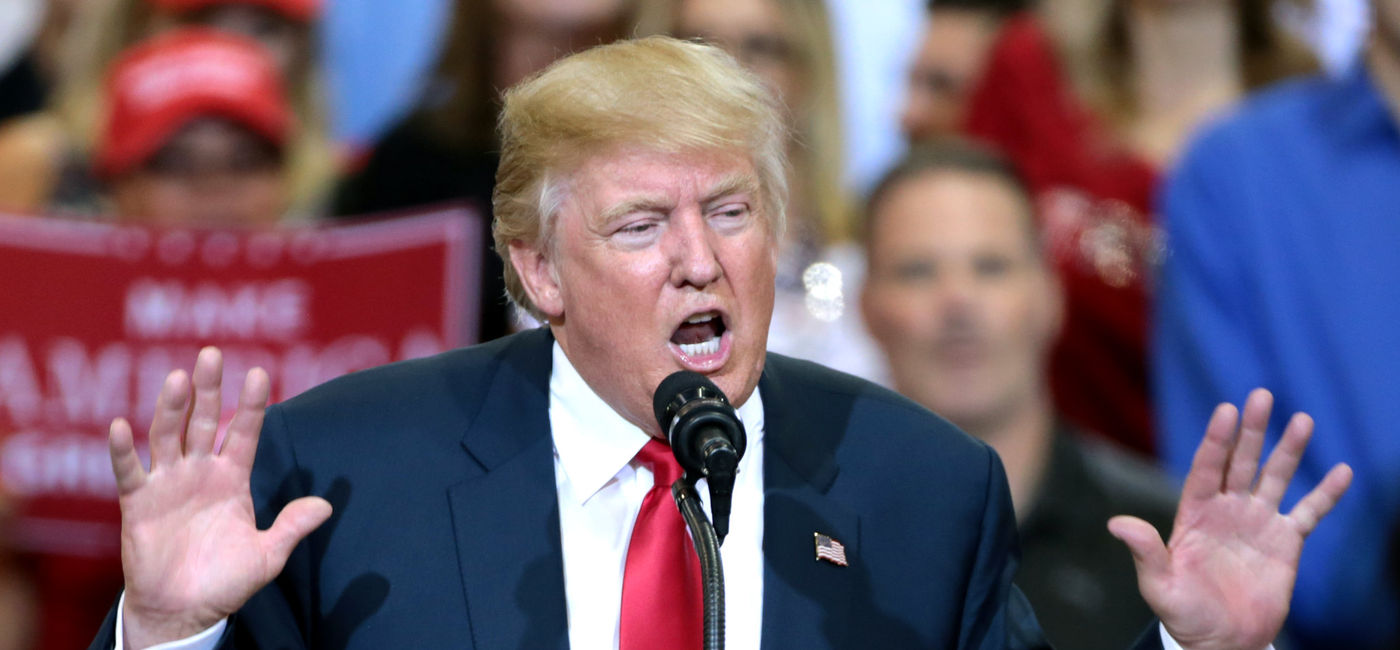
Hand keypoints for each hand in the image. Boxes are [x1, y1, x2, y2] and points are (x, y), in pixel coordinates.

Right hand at [109, 348, 331, 648]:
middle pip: (204, 421)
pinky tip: (122, 425)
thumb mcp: (267, 556)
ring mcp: (168, 483)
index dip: (251, 405)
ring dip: (170, 407)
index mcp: (232, 478)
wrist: (183, 612)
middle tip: (211, 353)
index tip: (259, 372)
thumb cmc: (225, 583)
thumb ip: (292, 527)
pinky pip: (129, 471)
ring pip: (167, 435)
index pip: (244, 432)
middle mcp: (199, 472)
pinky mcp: (138, 503)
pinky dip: (123, 450)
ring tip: (177, 377)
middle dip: (208, 389)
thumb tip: (327, 506)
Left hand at [1108, 388, 1351, 649]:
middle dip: (1251, 431)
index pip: (1206, 468)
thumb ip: (1145, 552)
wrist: (1222, 641)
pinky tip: (1342, 471)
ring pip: (1275, 477)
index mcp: (1195, 513)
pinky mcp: (1286, 542)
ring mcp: (1258, 522)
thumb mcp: (1159, 585)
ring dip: (1289, 450)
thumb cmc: (1184, 613)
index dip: (1216, 440)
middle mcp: (1227, 510)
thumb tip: (1116, 523)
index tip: (1225, 411)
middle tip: (1261, 396)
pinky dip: (1326, 494)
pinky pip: (1309, 513)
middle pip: (1241, 462)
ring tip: (1302, 420)